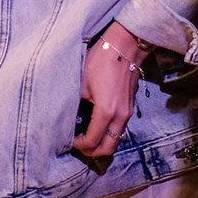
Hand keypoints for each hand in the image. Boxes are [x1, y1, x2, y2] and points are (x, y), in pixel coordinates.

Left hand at [72, 20, 150, 156]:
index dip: (78, 145)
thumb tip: (67, 118)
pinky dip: (108, 134)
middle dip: (91, 151)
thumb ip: (76, 104)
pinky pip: (119, 129)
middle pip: (107, 149)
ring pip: (115, 140)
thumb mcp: (82, 82)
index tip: (67, 141)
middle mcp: (120, 117)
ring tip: (85, 137)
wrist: (125, 46)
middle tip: (77, 145)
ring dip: (101, 143)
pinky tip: (96, 125)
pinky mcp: (130, 107)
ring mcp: (128, 113)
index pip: (92, 142)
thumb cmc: (101, 60)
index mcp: (106, 112)